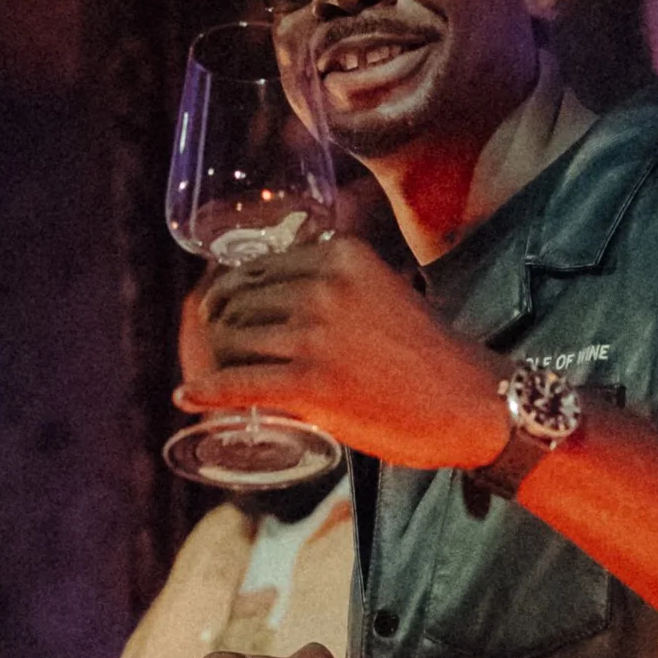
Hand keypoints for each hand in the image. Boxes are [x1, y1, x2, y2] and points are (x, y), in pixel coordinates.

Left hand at [179, 238, 509, 470]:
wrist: (470, 402)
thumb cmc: (431, 354)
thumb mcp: (385, 289)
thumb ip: (342, 281)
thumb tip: (295, 286)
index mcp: (340, 254)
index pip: (259, 266)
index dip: (234, 293)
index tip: (225, 313)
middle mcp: (323, 285)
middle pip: (239, 301)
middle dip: (221, 327)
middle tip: (217, 349)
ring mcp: (313, 334)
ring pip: (232, 340)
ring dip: (215, 360)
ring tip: (212, 375)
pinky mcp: (309, 383)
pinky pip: (237, 384)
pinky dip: (206, 392)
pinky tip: (187, 399)